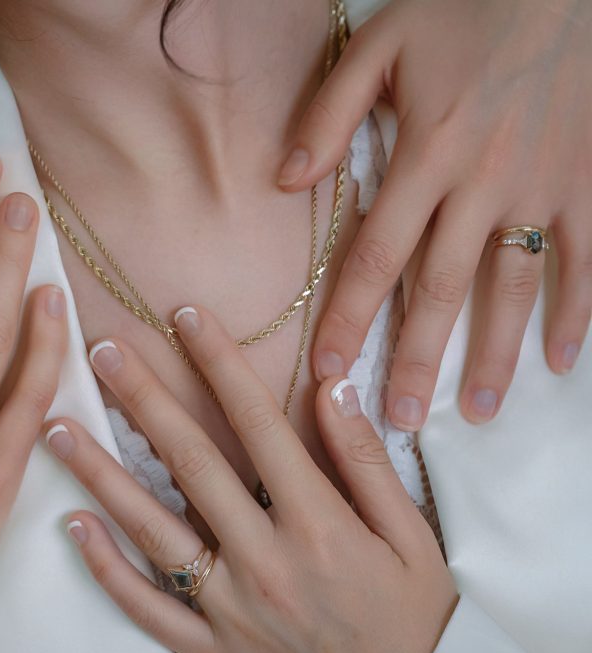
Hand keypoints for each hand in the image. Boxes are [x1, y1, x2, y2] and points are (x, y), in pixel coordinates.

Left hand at [45, 306, 456, 652]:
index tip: (187, 317)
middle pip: (192, 462)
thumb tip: (331, 388)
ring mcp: (231, 610)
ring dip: (100, 473)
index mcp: (319, 526)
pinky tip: (72, 523)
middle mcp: (266, 562)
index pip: (259, 423)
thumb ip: (366, 464)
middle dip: (144, 399)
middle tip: (102, 351)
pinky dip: (106, 566)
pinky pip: (145, 607)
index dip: (221, 363)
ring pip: (152, 530)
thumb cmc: (412, 621)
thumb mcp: (413, 540)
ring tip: (58, 427)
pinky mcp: (209, 651)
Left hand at [280, 0, 591, 427]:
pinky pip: (584, 258)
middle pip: (441, 287)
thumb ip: (329, 114)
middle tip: (395, 418)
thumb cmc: (463, 10)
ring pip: (513, 285)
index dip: (348, 317)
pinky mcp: (586, 182)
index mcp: (425, 154)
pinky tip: (559, 360)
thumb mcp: (379, 44)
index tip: (326, 369)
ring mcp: (541, 187)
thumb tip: (286, 181)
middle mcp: (482, 182)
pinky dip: (577, 311)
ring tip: (475, 412)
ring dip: (493, 353)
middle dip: (414, 358)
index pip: (376, 255)